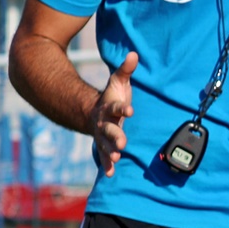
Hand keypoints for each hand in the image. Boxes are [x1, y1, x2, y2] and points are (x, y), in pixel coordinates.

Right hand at [90, 53, 137, 176]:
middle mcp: (104, 122)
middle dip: (116, 137)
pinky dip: (106, 164)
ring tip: (116, 158)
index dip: (123, 108)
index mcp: (110, 107)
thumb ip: (126, 70)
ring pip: (105, 145)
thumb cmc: (111, 97)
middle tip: (122, 144)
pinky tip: (110, 174)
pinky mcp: (103, 145)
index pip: (117, 107)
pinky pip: (104, 156)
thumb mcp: (118, 82)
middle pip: (110, 130)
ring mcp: (102, 135)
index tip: (131, 110)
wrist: (93, 112)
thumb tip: (135, 53)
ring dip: (110, 152)